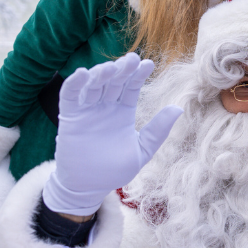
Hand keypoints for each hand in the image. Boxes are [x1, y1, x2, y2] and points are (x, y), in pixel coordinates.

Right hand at [40, 52, 181, 216]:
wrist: (88, 188)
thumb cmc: (114, 171)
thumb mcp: (142, 151)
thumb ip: (157, 131)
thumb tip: (179, 108)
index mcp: (123, 111)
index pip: (131, 86)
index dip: (138, 75)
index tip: (148, 65)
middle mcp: (105, 106)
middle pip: (114, 81)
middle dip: (122, 69)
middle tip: (131, 60)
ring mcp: (87, 110)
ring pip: (93, 85)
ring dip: (100, 74)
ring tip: (109, 68)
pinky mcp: (69, 116)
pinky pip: (70, 96)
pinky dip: (74, 83)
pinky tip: (82, 74)